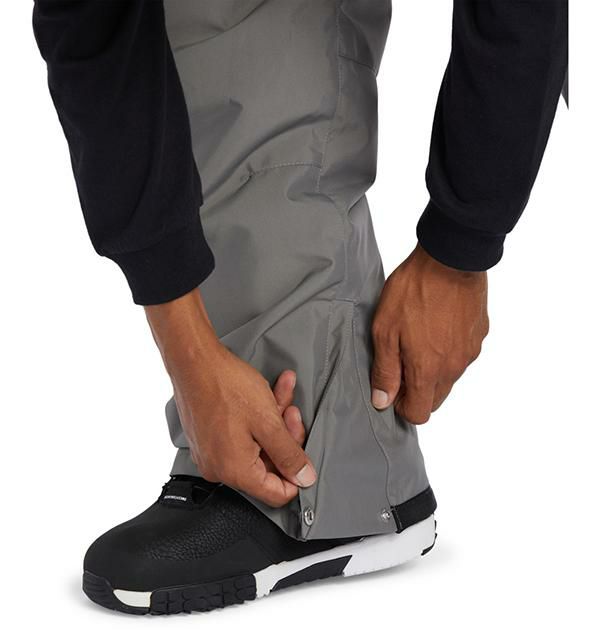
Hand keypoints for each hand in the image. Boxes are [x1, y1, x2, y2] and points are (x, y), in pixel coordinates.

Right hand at [145, 290, 315, 506]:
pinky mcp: (207, 437)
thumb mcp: (268, 422)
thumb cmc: (227, 386)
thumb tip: (305, 479)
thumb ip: (289, 455)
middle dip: (285, 437)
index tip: (301, 448)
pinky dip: (256, 418)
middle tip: (291, 410)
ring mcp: (211, 453)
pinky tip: (267, 393)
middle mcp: (219, 468)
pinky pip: (240, 436)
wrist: (193, 360)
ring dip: (274, 420)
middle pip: (267, 467)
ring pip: (256, 446)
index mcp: (235, 471)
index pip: (276, 493)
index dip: (296, 473)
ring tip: (282, 392)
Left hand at [370, 244, 488, 423]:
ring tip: (418, 338)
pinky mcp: (479, 335)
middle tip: (401, 361)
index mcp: (428, 370)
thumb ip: (385, 370)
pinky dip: (448, 350)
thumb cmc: (413, 291)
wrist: (451, 259)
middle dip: (417, 391)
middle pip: (435, 399)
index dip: (401, 406)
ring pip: (449, 378)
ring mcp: (470, 351)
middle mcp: (454, 368)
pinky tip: (436, 325)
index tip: (392, 386)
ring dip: (433, 370)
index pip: (419, 413)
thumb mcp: (385, 330)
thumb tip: (383, 401)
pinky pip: (462, 355)